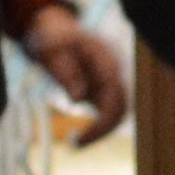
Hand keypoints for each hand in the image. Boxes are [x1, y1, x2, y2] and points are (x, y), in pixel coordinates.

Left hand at [19, 6, 133, 142]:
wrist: (56, 29)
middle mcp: (114, 69)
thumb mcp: (52, 50)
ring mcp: (111, 79)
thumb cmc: (52, 38)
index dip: (102, 120)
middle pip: (122, 106)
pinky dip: (98, 126)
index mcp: (106, 58)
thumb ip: (66, 72)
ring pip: (119, 111)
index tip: (79, 136)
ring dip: (102, 130)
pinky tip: (79, 137)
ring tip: (76, 143)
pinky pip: (109, 110)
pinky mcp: (104, 88)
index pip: (114, 94)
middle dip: (103, 130)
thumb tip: (78, 99)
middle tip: (76, 145)